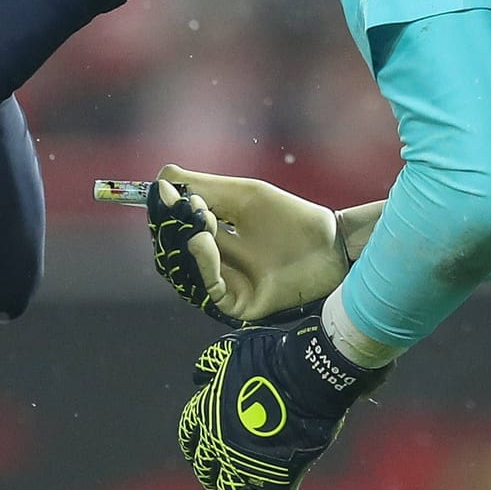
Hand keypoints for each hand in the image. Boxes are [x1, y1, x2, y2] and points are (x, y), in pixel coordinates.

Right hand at [148, 166, 357, 324]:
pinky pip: (209, 288)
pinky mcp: (237, 305)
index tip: (163, 192)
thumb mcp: (242, 195)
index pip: (175, 228)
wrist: (331, 245)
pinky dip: (202, 262)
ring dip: (185, 241)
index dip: (167, 211)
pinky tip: (203, 240)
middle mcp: (215, 263)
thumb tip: (159, 184)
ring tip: (197, 217)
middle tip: (180, 204)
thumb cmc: (291, 217)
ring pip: (187, 270)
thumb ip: (203, 187)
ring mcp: (225, 285)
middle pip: (174, 250)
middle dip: (173, 225)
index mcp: (214, 236)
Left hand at [178, 318, 392, 489]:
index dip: (195, 444)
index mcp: (206, 414)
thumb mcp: (232, 350)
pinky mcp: (275, 480)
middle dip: (214, 475)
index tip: (203, 447)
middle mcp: (218, 444)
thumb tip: (197, 376)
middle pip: (206, 471)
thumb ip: (211, 362)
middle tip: (227, 476)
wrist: (309, 374)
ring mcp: (245, 465)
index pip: (189, 437)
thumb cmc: (273, 357)